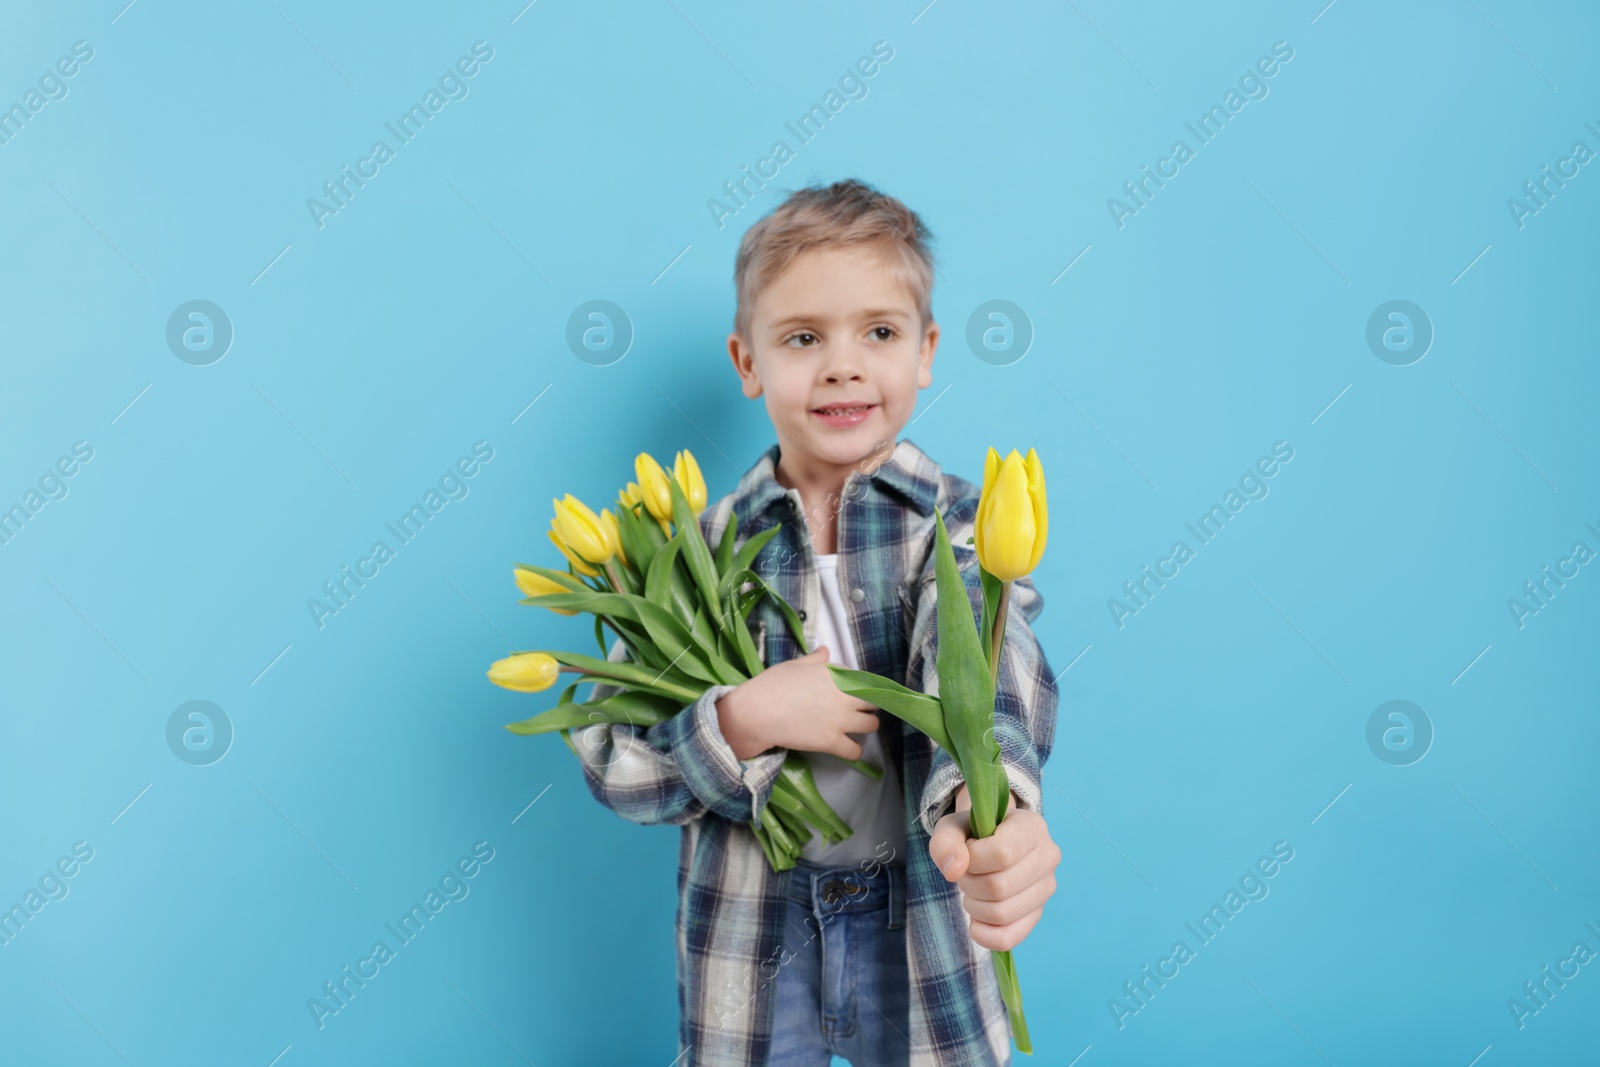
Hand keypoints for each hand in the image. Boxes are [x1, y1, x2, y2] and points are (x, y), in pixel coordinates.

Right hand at [714, 646, 880, 761]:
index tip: (853, 693)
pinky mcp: (832, 742)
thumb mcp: (793, 665)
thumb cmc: (772, 684)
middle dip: (867, 706)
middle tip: (855, 711)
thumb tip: (825, 651)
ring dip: (865, 727)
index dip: (860, 687)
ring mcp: (841, 720)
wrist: (757, 712)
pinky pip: (855, 751)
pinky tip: (845, 748)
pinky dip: (853, 751)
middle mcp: (845, 696)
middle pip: (873, 702)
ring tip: (852, 729)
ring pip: (872, 725)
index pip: (864, 680)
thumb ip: (814, 660)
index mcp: (837, 674)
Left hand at [928, 783, 1060, 951]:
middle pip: (1000, 887)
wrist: (991, 842)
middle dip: (970, 884)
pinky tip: (976, 919)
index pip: (1003, 854)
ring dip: (974, 907)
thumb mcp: (953, 827)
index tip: (968, 851)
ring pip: (1002, 914)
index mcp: (1031, 827)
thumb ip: (946, 842)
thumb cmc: (973, 833)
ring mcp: (1046, 888)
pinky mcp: (1037, 914)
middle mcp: (1047, 857)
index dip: (973, 859)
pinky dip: (984, 935)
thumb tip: (953, 871)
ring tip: (973, 890)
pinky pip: (1009, 938)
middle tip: (967, 873)